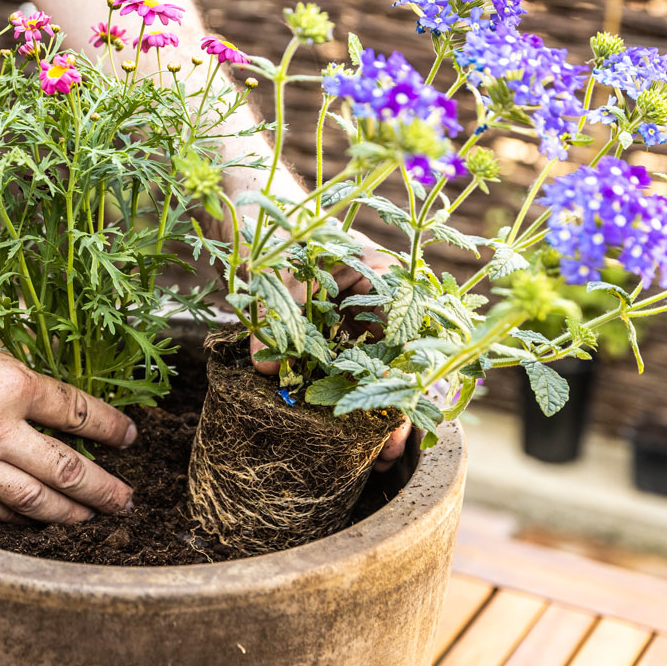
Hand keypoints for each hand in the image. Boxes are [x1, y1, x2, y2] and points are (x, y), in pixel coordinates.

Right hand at [0, 299, 135, 524]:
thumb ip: (13, 371)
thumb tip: (45, 393)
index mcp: (12, 383)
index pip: (79, 413)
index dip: (111, 428)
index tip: (129, 437)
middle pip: (67, 470)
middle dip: (104, 489)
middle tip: (126, 501)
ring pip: (31, 500)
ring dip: (68, 513)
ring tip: (91, 519)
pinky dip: (15, 518)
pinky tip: (33, 523)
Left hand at [247, 229, 410, 470]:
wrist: (258, 209)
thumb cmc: (280, 227)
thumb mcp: (280, 268)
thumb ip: (277, 315)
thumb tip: (265, 367)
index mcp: (382, 273)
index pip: (408, 330)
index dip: (408, 373)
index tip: (401, 410)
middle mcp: (380, 298)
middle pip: (401, 358)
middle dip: (400, 405)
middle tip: (390, 449)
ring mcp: (360, 318)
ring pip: (379, 370)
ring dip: (381, 411)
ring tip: (381, 457)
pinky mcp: (337, 333)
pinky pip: (349, 369)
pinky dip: (350, 398)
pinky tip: (355, 435)